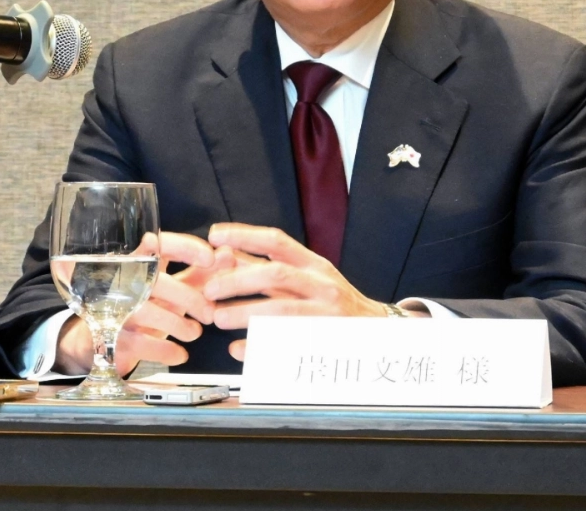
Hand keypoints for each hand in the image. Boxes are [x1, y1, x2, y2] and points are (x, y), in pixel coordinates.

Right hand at [54, 232, 223, 375]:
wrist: (98, 341)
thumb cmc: (143, 306)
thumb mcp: (171, 288)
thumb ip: (199, 274)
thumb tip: (230, 255)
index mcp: (139, 262)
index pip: (161, 244)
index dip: (187, 248)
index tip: (211, 258)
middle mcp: (123, 281)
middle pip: (158, 281)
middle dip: (191, 298)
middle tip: (210, 314)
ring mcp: (114, 309)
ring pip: (151, 312)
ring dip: (181, 326)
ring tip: (195, 333)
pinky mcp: (111, 337)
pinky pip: (142, 343)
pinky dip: (167, 351)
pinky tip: (181, 354)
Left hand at [203, 222, 388, 361]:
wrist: (377, 332)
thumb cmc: (334, 303)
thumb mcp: (309, 277)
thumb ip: (270, 268)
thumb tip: (226, 256)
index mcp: (314, 264)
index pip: (277, 241)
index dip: (244, 235)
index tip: (215, 236)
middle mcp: (322, 284)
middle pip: (276, 275)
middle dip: (238, 280)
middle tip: (209, 290)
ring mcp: (326, 314)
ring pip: (281, 311)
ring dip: (245, 313)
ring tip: (218, 318)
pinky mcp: (326, 342)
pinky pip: (287, 345)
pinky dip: (259, 347)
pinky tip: (237, 349)